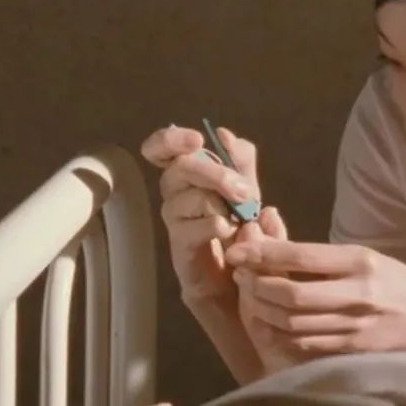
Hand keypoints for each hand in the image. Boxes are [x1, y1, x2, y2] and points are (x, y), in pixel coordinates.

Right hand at [140, 124, 261, 301]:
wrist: (237, 272)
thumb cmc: (237, 222)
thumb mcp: (245, 187)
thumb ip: (239, 159)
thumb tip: (224, 134)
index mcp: (185, 170)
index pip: (160, 147)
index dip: (171, 139)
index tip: (197, 140)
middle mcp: (173, 190)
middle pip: (182, 166)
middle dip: (217, 174)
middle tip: (245, 191)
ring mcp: (173, 217)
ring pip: (193, 197)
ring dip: (224, 205)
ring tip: (240, 218)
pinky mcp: (180, 244)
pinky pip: (197, 227)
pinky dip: (220, 226)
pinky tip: (231, 233)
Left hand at [226, 219, 405, 358]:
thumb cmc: (402, 294)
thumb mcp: (375, 264)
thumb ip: (333, 259)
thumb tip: (280, 247)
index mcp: (362, 262)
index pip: (301, 254)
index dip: (262, 253)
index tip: (237, 251)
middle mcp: (360, 293)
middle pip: (290, 292)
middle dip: (257, 285)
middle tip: (240, 278)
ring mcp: (357, 327)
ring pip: (293, 322)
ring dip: (264, 311)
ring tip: (251, 299)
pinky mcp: (354, 353)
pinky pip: (306, 346)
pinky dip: (281, 336)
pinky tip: (271, 326)